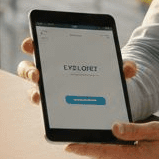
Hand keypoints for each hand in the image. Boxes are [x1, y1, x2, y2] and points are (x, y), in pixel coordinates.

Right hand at [17, 37, 136, 104]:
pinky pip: (46, 111)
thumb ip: (122, 67)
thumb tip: (130, 68)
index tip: (30, 43)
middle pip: (28, 69)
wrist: (109, 95)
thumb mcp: (114, 68)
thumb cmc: (104, 73)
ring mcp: (49, 91)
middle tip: (38, 74)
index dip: (31, 44)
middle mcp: (48, 73)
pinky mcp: (54, 108)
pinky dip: (48, 113)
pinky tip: (56, 115)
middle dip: (29, 70)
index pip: (38, 46)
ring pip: (33, 90)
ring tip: (40, 96)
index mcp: (57, 55)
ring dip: (33, 92)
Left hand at [67, 121, 158, 158]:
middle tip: (80, 134)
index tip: (67, 146)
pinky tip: (117, 145)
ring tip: (98, 137)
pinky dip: (114, 156)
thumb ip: (132, 130)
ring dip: (104, 152)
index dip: (83, 148)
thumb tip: (112, 128)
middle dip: (91, 148)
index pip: (103, 152)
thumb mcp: (156, 130)